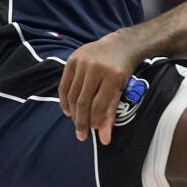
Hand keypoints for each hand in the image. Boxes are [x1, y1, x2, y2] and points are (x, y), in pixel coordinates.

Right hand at [59, 30, 145, 144]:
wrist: (120, 46)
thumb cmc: (122, 72)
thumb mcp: (121, 91)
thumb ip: (111, 114)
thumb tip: (104, 140)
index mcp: (113, 76)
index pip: (99, 105)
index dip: (94, 121)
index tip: (91, 132)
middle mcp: (96, 68)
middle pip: (83, 101)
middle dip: (81, 121)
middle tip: (81, 134)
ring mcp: (83, 62)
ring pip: (72, 95)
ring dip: (72, 112)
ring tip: (76, 122)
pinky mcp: (72, 59)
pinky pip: (64, 84)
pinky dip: (64, 100)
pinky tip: (67, 110)